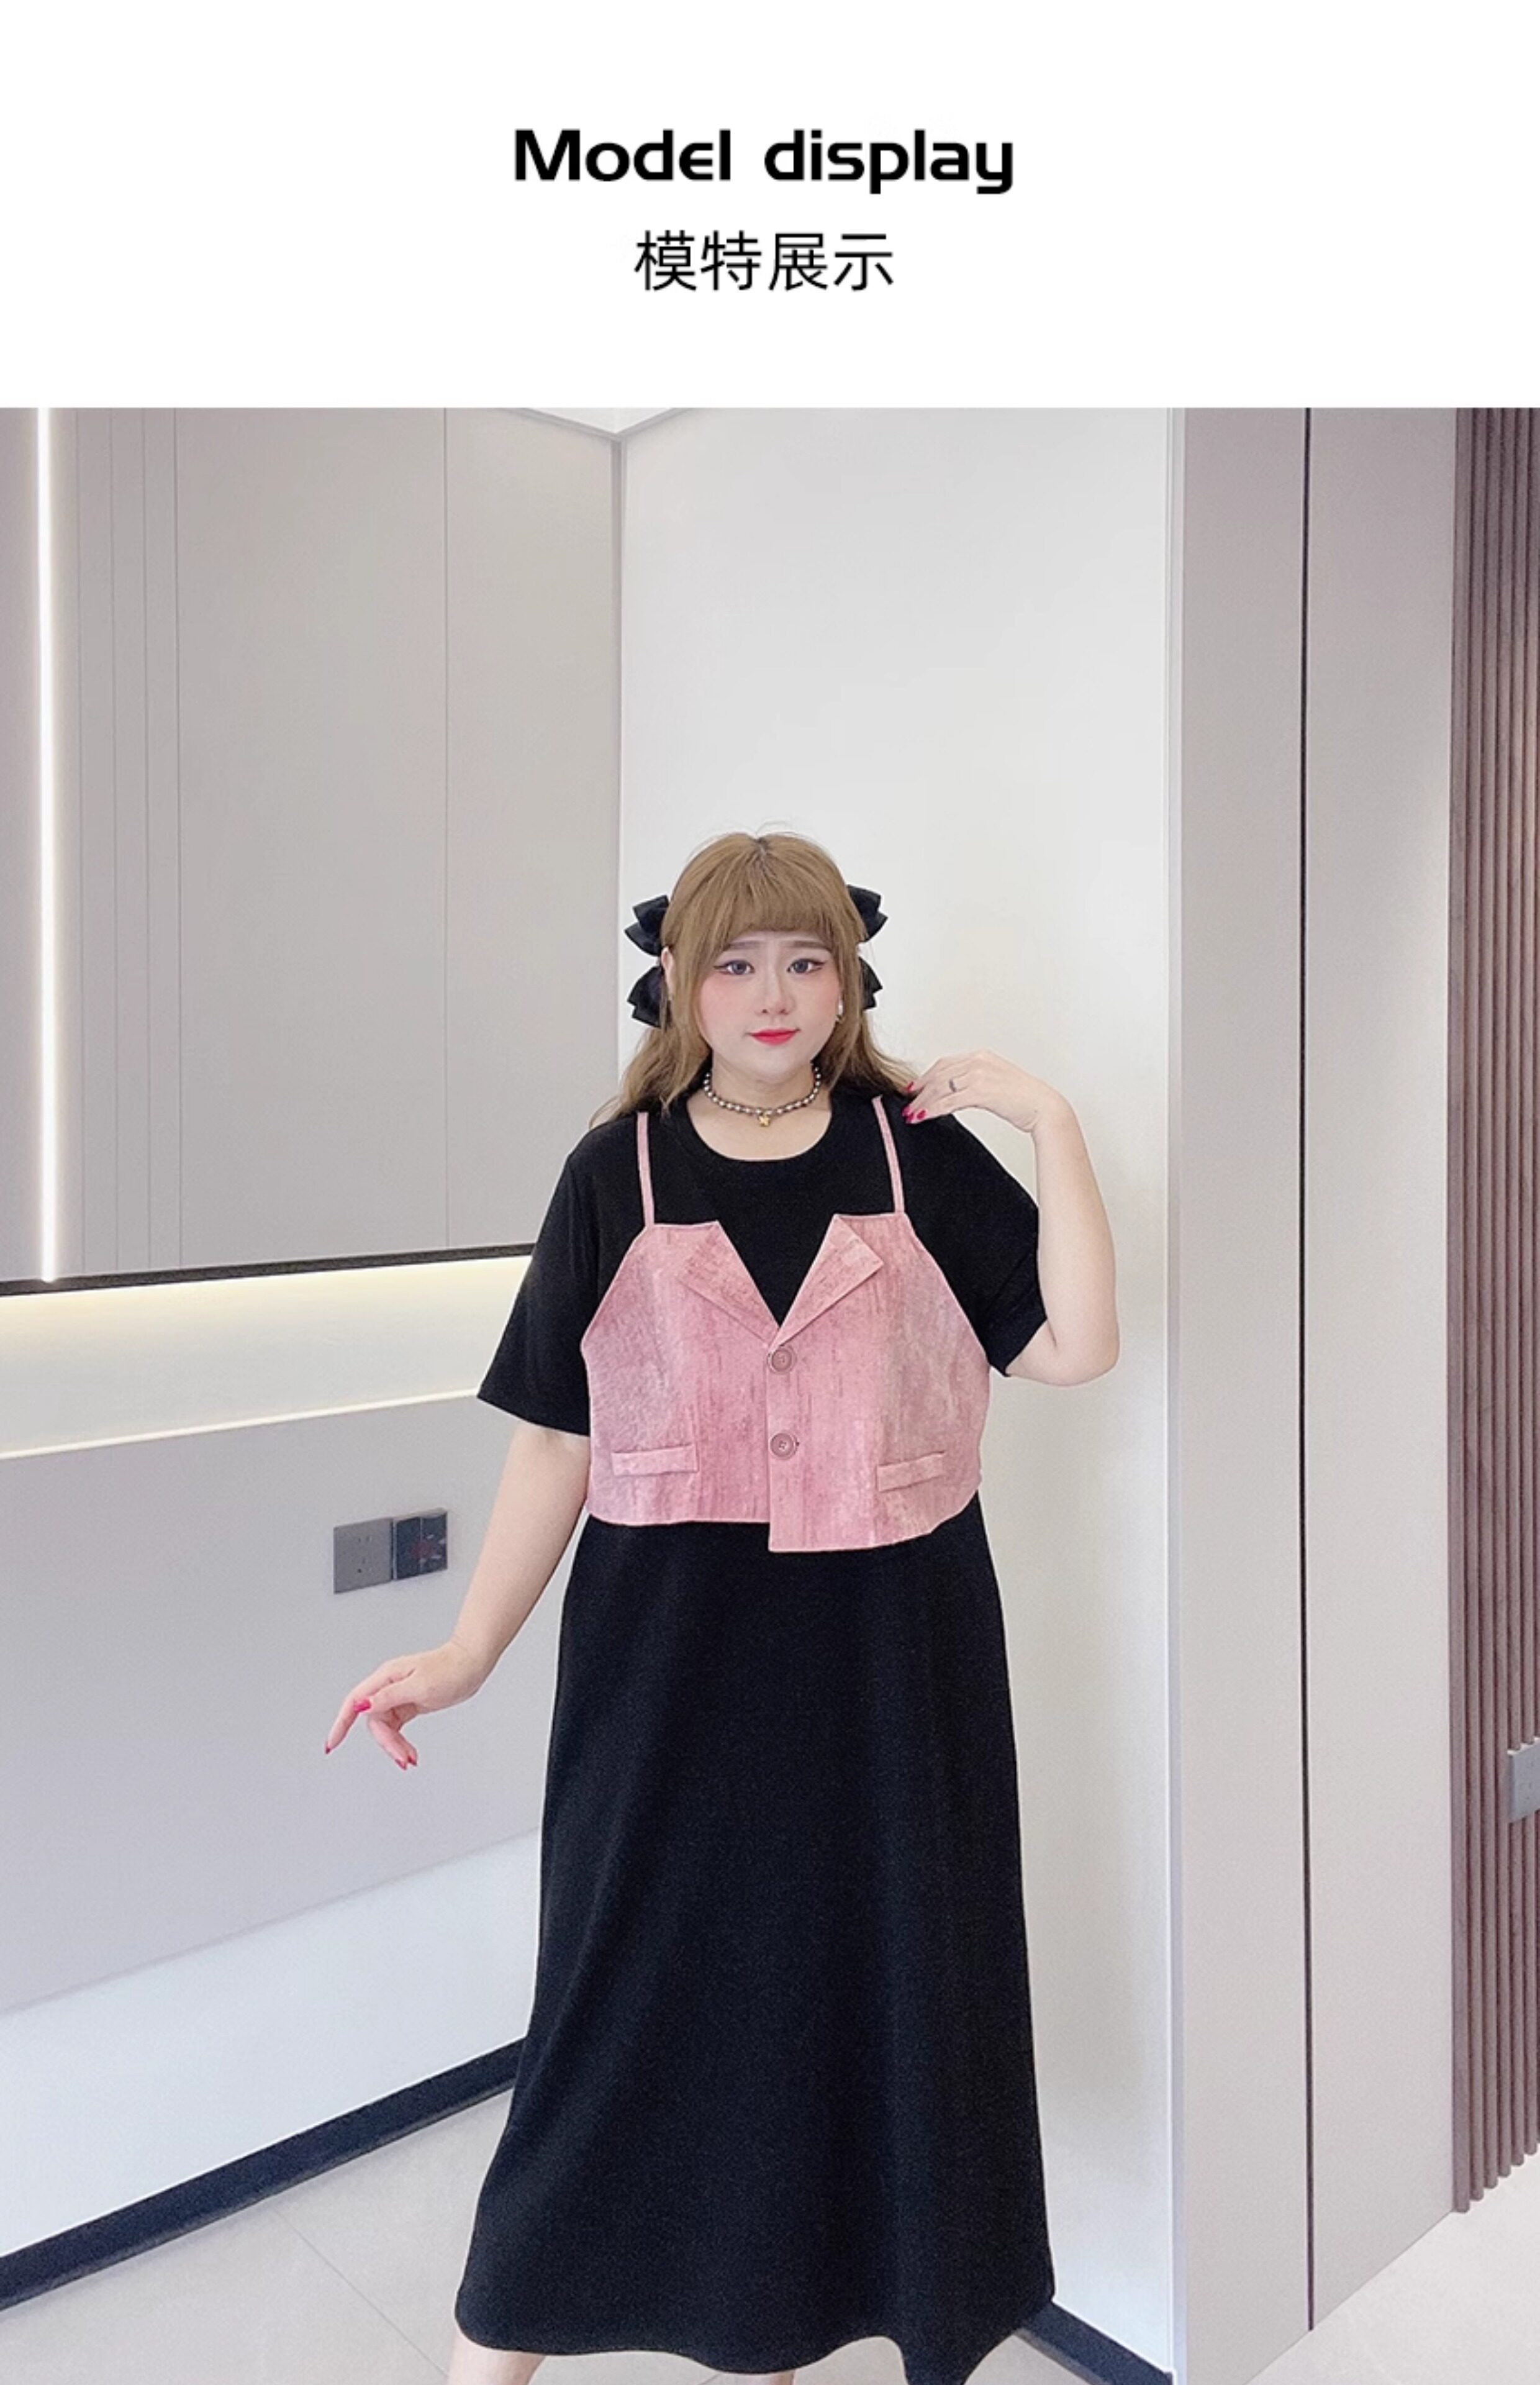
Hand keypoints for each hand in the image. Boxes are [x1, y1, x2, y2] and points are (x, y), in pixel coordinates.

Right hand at [323, 1639, 487, 1769]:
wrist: (472, 1664)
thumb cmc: (450, 1669)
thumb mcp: (420, 1686)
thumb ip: (389, 1696)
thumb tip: (363, 1705)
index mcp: (386, 1677)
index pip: (354, 1702)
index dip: (340, 1724)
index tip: (331, 1745)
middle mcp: (388, 1686)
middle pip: (374, 1722)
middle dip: (386, 1743)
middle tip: (403, 1760)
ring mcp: (398, 1696)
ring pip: (385, 1728)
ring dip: (395, 1746)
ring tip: (411, 1760)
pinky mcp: (409, 1704)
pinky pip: (396, 1728)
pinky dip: (401, 1742)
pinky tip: (410, 1753)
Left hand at [901, 1049, 1064, 1135]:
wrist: (1045, 1108)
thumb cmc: (1026, 1100)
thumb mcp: (998, 1083)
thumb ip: (977, 1082)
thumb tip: (958, 1093)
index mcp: (982, 1056)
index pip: (945, 1064)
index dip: (926, 1076)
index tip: (914, 1088)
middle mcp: (979, 1061)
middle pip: (938, 1074)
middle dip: (920, 1090)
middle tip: (907, 1103)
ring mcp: (980, 1075)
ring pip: (940, 1087)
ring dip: (923, 1101)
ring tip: (912, 1113)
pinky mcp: (981, 1091)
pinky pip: (949, 1101)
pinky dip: (933, 1109)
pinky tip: (924, 1116)